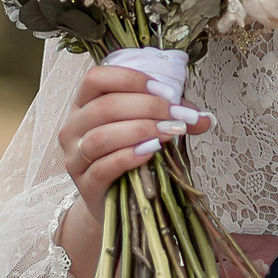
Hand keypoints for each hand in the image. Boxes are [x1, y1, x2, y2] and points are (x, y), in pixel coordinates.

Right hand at [55, 64, 214, 256]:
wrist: (112, 199)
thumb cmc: (128, 154)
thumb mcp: (146, 127)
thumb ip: (170, 116)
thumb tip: (204, 118)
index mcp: (84, 104)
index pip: (97, 78)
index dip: (131, 79)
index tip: (166, 91)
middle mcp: (73, 128)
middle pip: (105, 106)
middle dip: (147, 107)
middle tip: (176, 116)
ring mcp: (75, 157)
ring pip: (101, 137)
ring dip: (140, 130)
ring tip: (169, 133)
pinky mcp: (84, 184)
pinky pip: (103, 167)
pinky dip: (129, 157)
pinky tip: (151, 152)